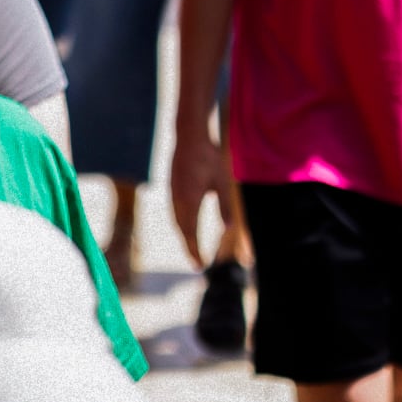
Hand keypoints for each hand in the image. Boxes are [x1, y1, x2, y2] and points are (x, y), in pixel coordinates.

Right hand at [167, 123, 228, 272]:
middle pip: (181, 229)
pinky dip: (180, 223)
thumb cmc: (210, 157)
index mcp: (190, 200)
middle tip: (196, 263)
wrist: (190, 135)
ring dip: (183, 235)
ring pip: (176, 220)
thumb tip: (229, 228)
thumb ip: (225, 205)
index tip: (200, 265)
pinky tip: (185, 224)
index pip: (190, 232)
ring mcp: (172, 192)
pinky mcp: (171, 185)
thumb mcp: (222, 182)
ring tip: (191, 247)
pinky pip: (174, 210)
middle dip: (188, 247)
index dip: (194, 250)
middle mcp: (178, 199)